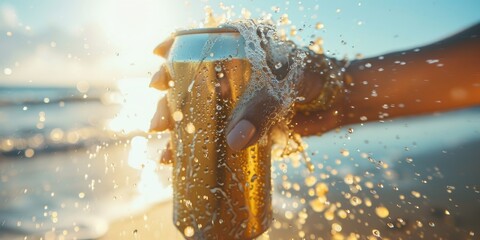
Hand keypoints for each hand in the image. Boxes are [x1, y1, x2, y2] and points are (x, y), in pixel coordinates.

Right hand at [149, 36, 345, 162]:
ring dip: (178, 131)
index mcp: (237, 49)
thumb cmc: (311, 77)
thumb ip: (260, 109)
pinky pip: (217, 134)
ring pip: (198, 112)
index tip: (157, 54)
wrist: (338, 98)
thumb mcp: (282, 85)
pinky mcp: (245, 122)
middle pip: (189, 84)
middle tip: (159, 123)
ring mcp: (236, 99)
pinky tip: (180, 161)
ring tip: (165, 150)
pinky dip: (199, 148)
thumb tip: (233, 142)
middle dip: (169, 103)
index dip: (175, 48)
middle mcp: (231, 73)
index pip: (199, 43)